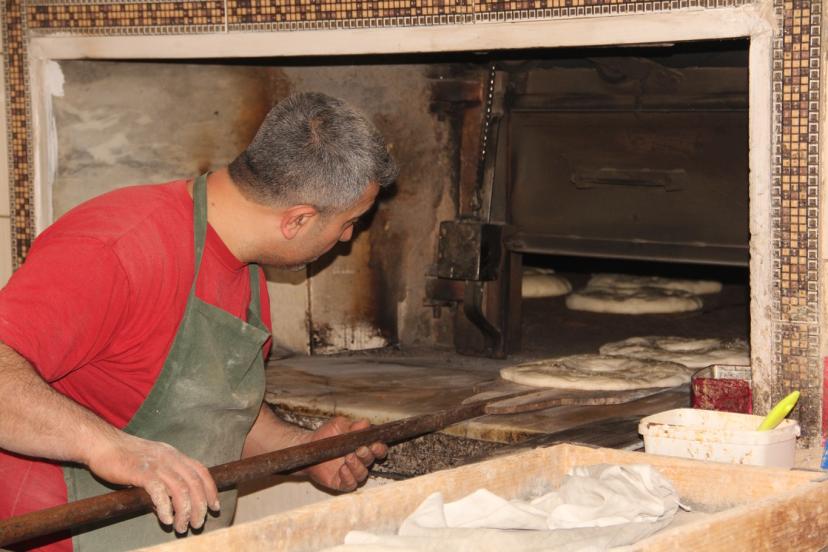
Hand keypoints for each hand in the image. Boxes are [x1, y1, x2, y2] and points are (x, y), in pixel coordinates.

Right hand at [85, 432, 219, 533]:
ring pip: (181, 489)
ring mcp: (157, 464)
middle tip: (197, 524)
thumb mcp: (151, 466)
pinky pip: (160, 491)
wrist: (102, 444)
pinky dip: (166, 507)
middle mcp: (170, 458)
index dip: (211, 490)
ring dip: (184, 511)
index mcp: (174, 455)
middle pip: (194, 483)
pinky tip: (165, 519)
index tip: (214, 506)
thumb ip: (163, 481)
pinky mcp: (142, 472)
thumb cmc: (124, 457)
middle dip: (200, 506)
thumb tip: (169, 506)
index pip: (201, 471)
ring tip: (181, 527)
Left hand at [304, 417, 387, 491]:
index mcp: (363, 446)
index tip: (374, 444)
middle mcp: (360, 461)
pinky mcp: (340, 482)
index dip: (379, 448)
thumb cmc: (326, 435)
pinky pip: (350, 484)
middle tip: (360, 449)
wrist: (308, 446)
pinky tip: (343, 469)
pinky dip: (349, 478)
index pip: (378, 450)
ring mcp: (350, 472)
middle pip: (371, 461)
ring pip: (362, 474)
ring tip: (348, 458)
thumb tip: (365, 424)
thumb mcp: (339, 425)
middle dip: (368, 455)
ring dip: (357, 466)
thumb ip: (352, 425)